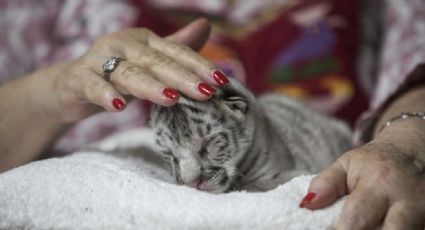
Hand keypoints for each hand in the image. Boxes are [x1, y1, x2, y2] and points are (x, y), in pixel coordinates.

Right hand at [43, 18, 227, 121]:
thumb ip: (175, 48)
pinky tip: (118, 106)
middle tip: (206, 92)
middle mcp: (123, 45)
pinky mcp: (79, 78)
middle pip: (156, 62)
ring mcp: (99, 59)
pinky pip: (92, 85)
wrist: (71, 85)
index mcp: (144, 41)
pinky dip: (105, 94)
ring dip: (150, 86)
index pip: (176, 52)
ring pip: (128, 73)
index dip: (199, 65)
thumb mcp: (148, 62)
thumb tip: (205, 26)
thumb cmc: (118, 73)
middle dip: (182, 77)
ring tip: (171, 98)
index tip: (221, 81)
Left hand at [301, 119, 424, 228]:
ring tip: (366, 228)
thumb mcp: (347, 164)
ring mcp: (423, 213)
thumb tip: (305, 204)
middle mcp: (405, 201)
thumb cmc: (375, 162)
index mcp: (378, 184)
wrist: (416, 150)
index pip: (356, 219)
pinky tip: (379, 228)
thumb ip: (326, 184)